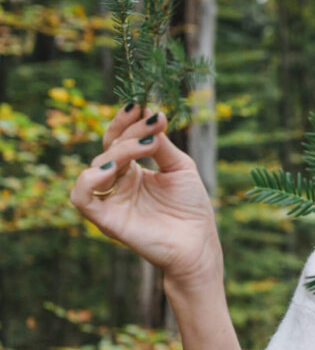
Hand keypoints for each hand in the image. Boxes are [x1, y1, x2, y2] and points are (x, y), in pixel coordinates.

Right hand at [70, 105, 222, 285]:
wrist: (198, 244)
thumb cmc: (191, 208)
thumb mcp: (180, 167)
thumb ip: (161, 144)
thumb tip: (148, 116)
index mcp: (134, 171)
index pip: (118, 140)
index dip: (124, 121)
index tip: (140, 105)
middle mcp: (118, 184)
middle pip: (109, 148)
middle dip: (130, 132)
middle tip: (153, 125)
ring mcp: (111, 200)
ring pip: (98, 165)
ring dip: (120, 150)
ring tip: (145, 147)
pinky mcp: (106, 219)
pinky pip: (81, 197)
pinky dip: (90, 179)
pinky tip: (114, 168)